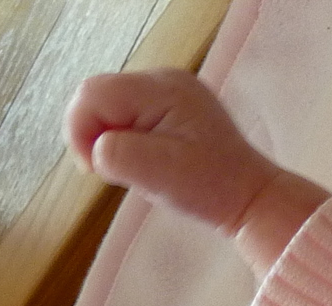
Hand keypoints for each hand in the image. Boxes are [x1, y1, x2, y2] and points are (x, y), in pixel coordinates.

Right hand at [65, 68, 327, 275]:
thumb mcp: (158, 174)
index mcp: (162, 89)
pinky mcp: (170, 108)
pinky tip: (149, 162)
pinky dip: (127, 141)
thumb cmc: (211, 188)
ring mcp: (169, 92)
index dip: (80, 130)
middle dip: (96, 135)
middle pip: (98, 96)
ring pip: (110, 108)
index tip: (94, 169)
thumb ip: (117, 153)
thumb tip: (97, 148)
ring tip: (140, 169)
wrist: (251, 198)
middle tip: (116, 173)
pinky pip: (128, 117)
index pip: (92, 93)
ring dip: (112, 140)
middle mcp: (164, 80)